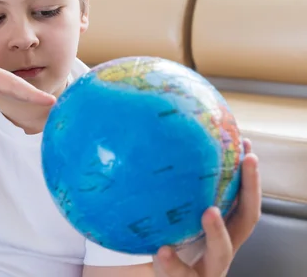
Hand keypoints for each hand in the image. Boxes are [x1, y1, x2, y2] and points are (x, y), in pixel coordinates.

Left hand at [153, 138, 261, 276]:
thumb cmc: (173, 246)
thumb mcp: (183, 221)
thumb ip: (182, 196)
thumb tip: (169, 150)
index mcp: (224, 232)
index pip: (244, 202)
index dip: (250, 178)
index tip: (249, 149)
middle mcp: (223, 249)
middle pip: (246, 222)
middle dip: (250, 190)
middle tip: (246, 161)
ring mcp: (208, 268)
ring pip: (221, 252)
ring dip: (217, 232)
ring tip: (209, 212)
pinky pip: (179, 274)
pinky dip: (170, 263)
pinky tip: (162, 250)